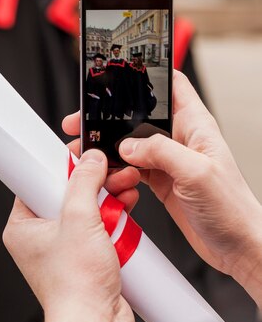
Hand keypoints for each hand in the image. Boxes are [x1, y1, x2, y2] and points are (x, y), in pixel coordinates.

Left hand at [3, 149, 140, 321]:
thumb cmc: (76, 286)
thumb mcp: (80, 220)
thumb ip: (85, 183)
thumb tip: (90, 160)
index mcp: (23, 226)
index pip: (38, 180)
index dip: (60, 165)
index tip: (78, 153)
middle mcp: (41, 236)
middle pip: (67, 193)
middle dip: (94, 181)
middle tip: (109, 170)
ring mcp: (65, 247)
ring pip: (87, 208)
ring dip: (108, 196)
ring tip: (124, 187)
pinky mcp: (86, 256)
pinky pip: (99, 226)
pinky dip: (114, 217)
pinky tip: (127, 206)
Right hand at [64, 72, 261, 307]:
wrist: (237, 246)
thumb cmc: (232, 208)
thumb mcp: (197, 172)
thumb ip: (161, 152)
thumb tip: (128, 145)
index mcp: (195, 125)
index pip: (171, 85)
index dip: (146, 75)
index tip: (117, 75)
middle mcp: (180, 138)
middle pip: (139, 116)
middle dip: (110, 117)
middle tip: (83, 122)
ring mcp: (168, 160)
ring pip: (130, 144)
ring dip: (108, 148)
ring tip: (89, 154)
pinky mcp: (160, 181)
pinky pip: (130, 168)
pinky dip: (116, 172)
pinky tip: (108, 177)